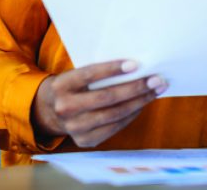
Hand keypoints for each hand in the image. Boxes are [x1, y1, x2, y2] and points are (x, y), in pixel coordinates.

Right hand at [31, 59, 166, 147]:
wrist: (50, 111)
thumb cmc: (72, 86)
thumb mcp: (75, 75)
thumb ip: (97, 72)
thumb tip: (135, 68)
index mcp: (61, 85)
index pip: (90, 74)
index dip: (112, 69)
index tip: (135, 64)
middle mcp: (65, 108)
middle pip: (107, 97)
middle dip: (136, 88)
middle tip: (157, 79)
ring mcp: (74, 127)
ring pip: (114, 114)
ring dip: (139, 102)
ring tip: (155, 91)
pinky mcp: (84, 140)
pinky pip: (114, 127)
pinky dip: (131, 115)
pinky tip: (142, 104)